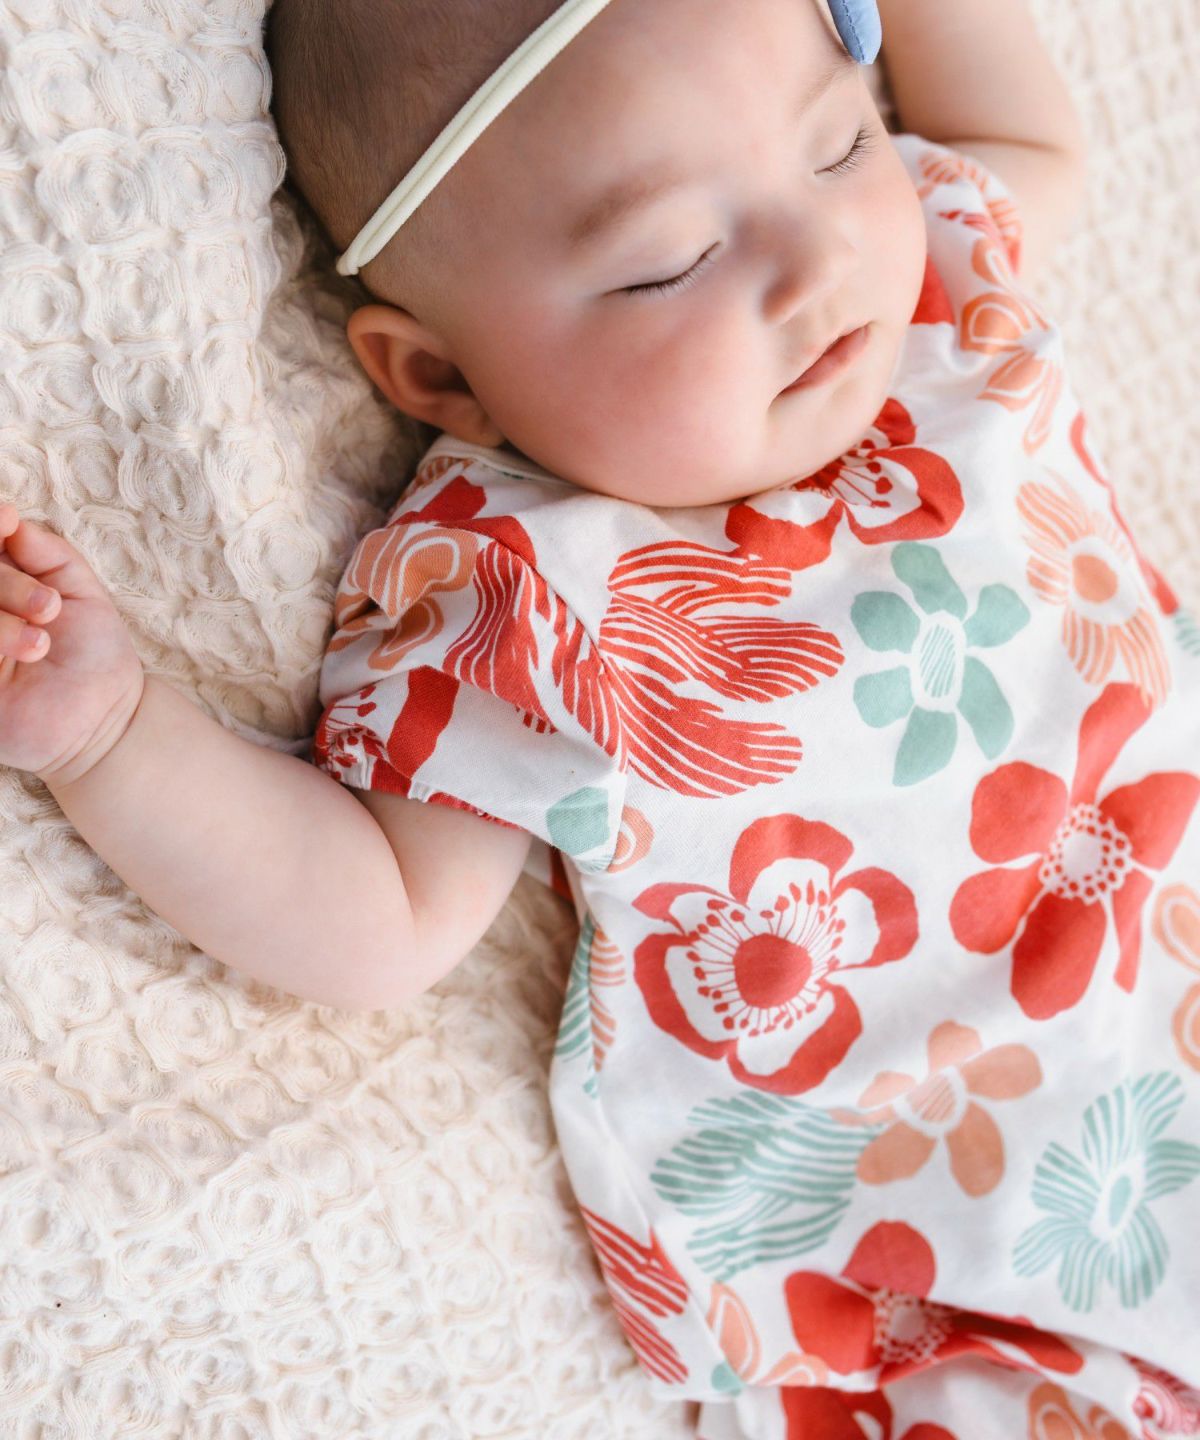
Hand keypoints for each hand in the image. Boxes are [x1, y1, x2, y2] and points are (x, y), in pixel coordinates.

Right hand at [0, 504, 145, 785]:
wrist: (107, 715)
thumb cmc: (94, 652)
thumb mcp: (79, 589)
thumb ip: (44, 551)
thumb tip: (7, 515)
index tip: (8, 520)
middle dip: (7, 583)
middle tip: (49, 609)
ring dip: (1, 621)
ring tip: (41, 644)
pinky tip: (26, 653)